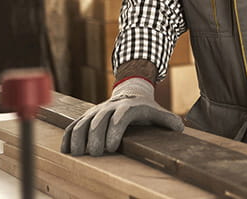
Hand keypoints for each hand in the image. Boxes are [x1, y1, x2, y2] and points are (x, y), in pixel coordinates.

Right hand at [60, 77, 183, 155]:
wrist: (130, 91)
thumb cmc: (144, 107)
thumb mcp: (157, 111)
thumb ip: (167, 120)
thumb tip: (180, 129)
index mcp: (127, 107)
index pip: (119, 118)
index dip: (114, 131)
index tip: (110, 147)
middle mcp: (109, 108)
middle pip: (99, 121)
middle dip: (95, 138)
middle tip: (96, 154)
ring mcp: (96, 111)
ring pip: (83, 122)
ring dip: (78, 138)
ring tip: (78, 154)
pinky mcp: (87, 116)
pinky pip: (74, 125)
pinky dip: (68, 136)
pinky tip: (66, 150)